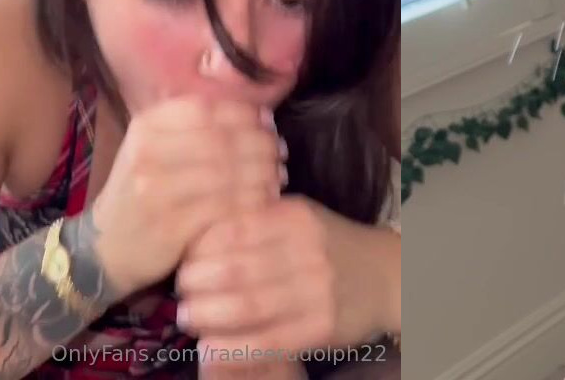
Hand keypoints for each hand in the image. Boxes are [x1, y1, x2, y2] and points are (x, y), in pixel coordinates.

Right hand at [87, 97, 283, 297]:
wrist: (104, 247)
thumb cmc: (139, 193)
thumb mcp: (151, 148)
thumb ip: (193, 127)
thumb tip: (256, 113)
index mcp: (146, 126)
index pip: (205, 108)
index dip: (244, 112)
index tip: (268, 121)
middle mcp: (149, 152)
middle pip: (221, 138)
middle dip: (260, 143)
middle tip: (281, 151)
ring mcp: (158, 190)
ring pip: (227, 173)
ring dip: (262, 173)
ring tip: (279, 176)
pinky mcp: (172, 225)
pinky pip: (225, 207)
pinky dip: (252, 202)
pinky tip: (266, 202)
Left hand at [176, 198, 387, 360]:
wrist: (385, 275)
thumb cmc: (327, 244)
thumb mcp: (296, 216)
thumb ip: (253, 219)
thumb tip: (192, 235)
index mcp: (294, 217)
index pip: (232, 230)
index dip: (198, 249)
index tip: (181, 260)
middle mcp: (307, 251)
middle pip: (235, 270)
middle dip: (196, 284)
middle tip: (179, 292)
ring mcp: (317, 291)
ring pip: (248, 307)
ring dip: (209, 316)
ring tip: (188, 318)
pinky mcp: (322, 327)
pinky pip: (268, 341)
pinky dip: (234, 347)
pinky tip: (210, 348)